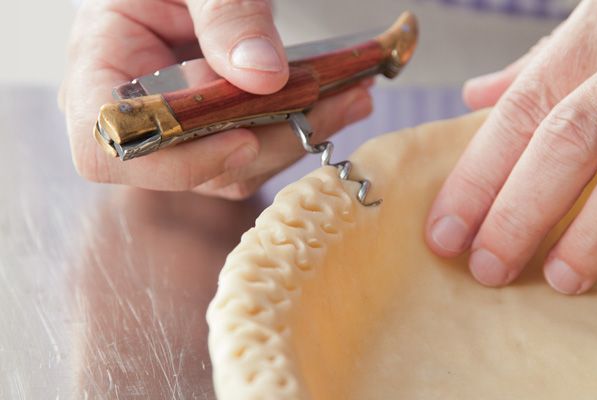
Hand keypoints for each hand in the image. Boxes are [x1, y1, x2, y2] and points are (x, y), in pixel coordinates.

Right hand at [60, 0, 371, 198]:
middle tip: (338, 101)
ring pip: (233, 169)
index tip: (243, 138)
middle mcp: (135, 116)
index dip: (175, 162)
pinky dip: (295, 130)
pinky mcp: (210, 136)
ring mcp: (174, 133)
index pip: (115, 146)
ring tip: (350, 97)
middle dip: (270, 141)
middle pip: (192, 167)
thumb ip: (225, 16)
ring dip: (296, 138)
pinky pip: (252, 154)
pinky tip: (333, 101)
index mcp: (100, 71)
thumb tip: (264, 75)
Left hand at [425, 0, 596, 294]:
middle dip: (518, 213)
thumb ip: (537, 69)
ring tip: (558, 279)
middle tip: (486, 268)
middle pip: (563, 143)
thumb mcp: (592, 31)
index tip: (445, 233)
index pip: (516, 116)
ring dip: (588, 237)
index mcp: (589, 43)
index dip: (476, 179)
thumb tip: (476, 94)